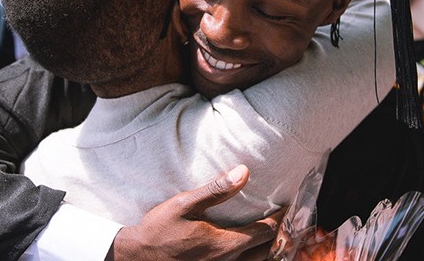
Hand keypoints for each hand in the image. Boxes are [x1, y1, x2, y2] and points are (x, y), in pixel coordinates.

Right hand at [108, 165, 282, 260]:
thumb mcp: (185, 204)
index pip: (265, 232)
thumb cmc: (160, 229)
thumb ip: (216, 190)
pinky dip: (252, 258)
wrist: (138, 257)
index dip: (279, 218)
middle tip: (283, 219)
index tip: (286, 205)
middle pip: (267, 252)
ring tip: (271, 234)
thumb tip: (244, 172)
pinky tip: (248, 249)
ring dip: (267, 249)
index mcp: (225, 244)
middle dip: (278, 235)